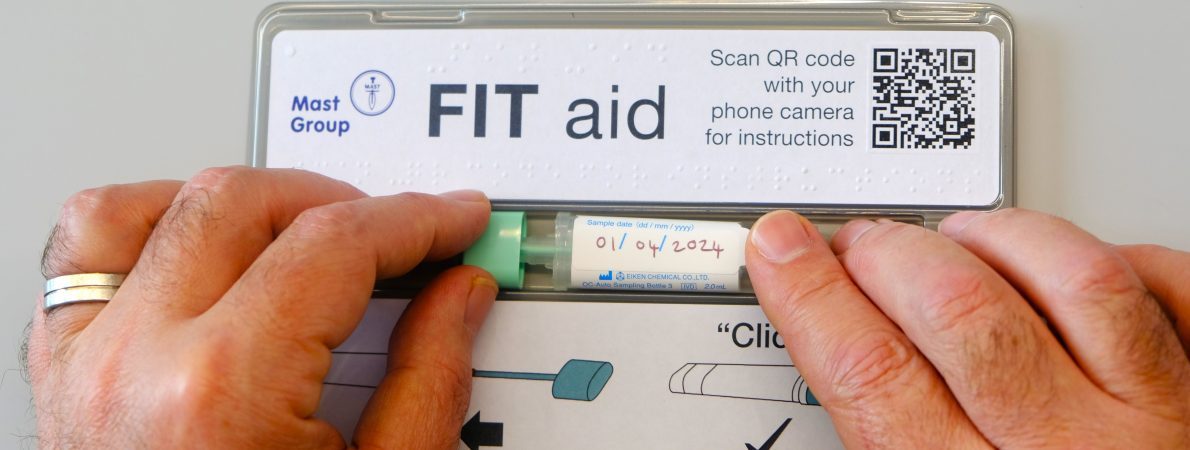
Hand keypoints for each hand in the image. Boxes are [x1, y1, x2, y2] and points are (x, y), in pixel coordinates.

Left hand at [27, 167, 496, 447]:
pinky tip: (206, 244)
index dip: (415, 219)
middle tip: (401, 235)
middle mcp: (134, 365)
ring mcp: (83, 367)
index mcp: (221, 394)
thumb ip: (429, 380)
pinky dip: (150, 222)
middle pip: (245, 203)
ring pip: (150, 204)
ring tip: (306, 231)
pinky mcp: (61, 377)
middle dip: (343, 203)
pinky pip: (83, 248)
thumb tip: (458, 294)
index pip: (335, 245)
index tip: (452, 220)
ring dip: (243, 202)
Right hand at [746, 208, 1189, 447]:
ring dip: (996, 238)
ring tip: (959, 240)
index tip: (782, 250)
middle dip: (889, 253)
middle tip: (864, 246)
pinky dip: (1113, 253)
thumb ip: (885, 434)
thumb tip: (819, 340)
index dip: (812, 295)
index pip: (874, 376)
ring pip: (1074, 277)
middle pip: (960, 313)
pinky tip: (1061, 268)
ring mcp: (1157, 415)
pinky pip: (1165, 279)